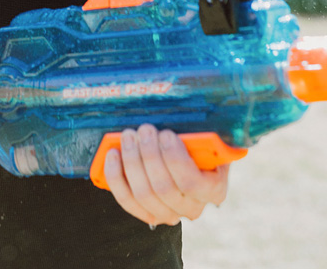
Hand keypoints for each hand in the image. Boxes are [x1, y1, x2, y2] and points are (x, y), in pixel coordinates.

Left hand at [102, 125, 229, 226]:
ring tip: (128, 136)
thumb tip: (183, 113)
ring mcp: (168, 214)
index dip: (174, 158)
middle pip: (163, 187)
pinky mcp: (146, 213)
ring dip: (132, 161)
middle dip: (149, 154)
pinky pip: (126, 199)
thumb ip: (197, 134)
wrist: (185, 160)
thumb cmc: (195, 146)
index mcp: (213, 189)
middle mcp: (192, 207)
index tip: (165, 134)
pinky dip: (116, 176)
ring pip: (143, 193)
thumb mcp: (204, 139)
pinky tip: (113, 154)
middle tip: (143, 129)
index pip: (192, 183)